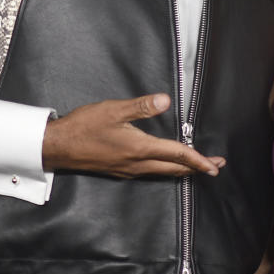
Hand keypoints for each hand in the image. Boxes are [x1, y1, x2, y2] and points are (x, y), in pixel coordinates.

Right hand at [41, 93, 225, 177]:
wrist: (59, 147)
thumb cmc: (84, 127)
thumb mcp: (113, 110)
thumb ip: (141, 106)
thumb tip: (165, 101)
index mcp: (139, 149)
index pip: (176, 155)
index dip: (198, 159)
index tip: (215, 164)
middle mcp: (137, 163)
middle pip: (174, 168)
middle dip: (196, 168)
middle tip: (215, 166)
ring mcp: (128, 169)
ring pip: (163, 172)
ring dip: (182, 169)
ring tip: (196, 166)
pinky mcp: (120, 170)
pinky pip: (150, 173)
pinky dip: (165, 169)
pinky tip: (165, 165)